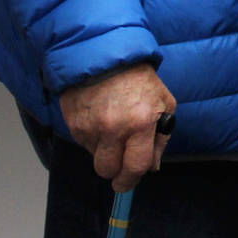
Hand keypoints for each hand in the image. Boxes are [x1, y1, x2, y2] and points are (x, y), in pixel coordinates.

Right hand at [61, 63, 177, 192]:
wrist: (106, 55)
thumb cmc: (139, 79)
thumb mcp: (164, 103)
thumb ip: (160, 138)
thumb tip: (151, 167)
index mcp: (141, 123)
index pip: (136, 167)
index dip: (131, 180)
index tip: (127, 182)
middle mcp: (114, 128)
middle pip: (109, 170)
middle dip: (114, 172)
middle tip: (118, 163)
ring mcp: (91, 127)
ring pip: (94, 158)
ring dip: (103, 152)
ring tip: (111, 130)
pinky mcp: (74, 123)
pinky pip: (83, 144)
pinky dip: (92, 139)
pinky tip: (99, 120)